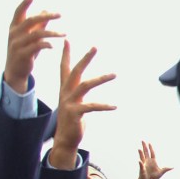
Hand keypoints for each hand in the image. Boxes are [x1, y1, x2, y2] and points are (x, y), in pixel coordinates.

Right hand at [4, 0, 63, 93]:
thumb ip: (38, 25)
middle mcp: (14, 34)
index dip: (24, 4)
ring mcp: (17, 44)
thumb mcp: (31, 37)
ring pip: (36, 34)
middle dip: (46, 16)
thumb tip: (46, 11)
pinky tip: (53, 46)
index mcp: (14, 28)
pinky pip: (36, 47)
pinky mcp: (23, 54)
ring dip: (52, 33)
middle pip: (30, 21)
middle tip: (60, 14)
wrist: (16, 70)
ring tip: (64, 33)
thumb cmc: (25, 50)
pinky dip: (46, 44)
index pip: (18, 13)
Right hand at [48, 41, 115, 169]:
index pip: (64, 68)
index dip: (65, 54)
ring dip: (100, 79)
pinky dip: (104, 105)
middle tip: (94, 47)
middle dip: (85, 59)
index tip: (67, 40)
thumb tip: (84, 80)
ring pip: (85, 86)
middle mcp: (65, 93)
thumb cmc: (73, 119)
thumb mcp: (75, 101)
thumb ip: (79, 90)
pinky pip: (91, 107)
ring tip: (114, 74)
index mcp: (65, 89)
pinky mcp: (75, 113)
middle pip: (74, 71)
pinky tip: (115, 106)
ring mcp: (69, 103)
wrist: (65, 138)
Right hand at [132, 141, 172, 178]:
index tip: (149, 143)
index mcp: (153, 161)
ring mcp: (144, 165)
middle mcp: (147, 162)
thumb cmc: (153, 177)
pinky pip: (141, 166)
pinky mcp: (142, 170)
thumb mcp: (161, 172)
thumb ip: (166, 169)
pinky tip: (139, 161)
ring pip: (142, 157)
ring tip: (139, 149)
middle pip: (146, 153)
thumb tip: (173, 167)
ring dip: (140, 153)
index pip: (152, 153)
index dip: (151, 148)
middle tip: (142, 140)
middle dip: (144, 147)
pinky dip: (141, 164)